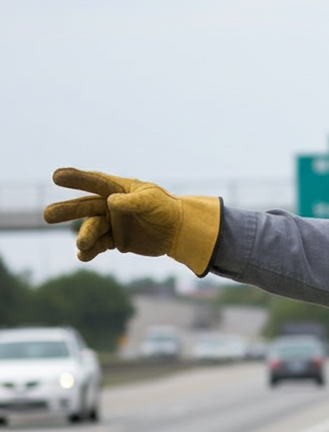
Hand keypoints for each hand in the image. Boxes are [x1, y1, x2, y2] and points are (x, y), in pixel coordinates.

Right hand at [43, 167, 220, 275]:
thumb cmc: (167, 209)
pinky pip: (98, 245)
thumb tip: (111, 202)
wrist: (179, 231)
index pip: (94, 182)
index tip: (56, 175)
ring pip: (91, 229)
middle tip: (46, 215)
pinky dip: (90, 251)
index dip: (76, 178)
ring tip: (82, 245)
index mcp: (118, 189)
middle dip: (67, 210)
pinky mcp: (115, 240)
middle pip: (85, 207)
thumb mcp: (152, 201)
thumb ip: (132, 201)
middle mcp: (110, 205)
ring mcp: (111, 223)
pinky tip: (82, 256)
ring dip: (84, 236)